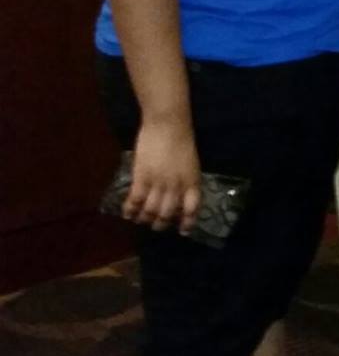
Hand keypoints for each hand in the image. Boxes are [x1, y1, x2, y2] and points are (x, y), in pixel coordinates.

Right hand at [125, 119, 201, 234]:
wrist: (168, 124)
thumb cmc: (182, 140)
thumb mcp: (190, 164)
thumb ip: (185, 180)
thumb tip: (177, 196)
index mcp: (192, 181)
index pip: (192, 208)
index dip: (188, 222)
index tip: (183, 231)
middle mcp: (177, 186)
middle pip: (169, 213)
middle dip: (162, 223)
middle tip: (156, 226)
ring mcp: (159, 182)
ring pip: (151, 210)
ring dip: (145, 218)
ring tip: (141, 220)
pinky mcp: (142, 177)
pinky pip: (135, 200)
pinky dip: (130, 209)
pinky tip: (127, 214)